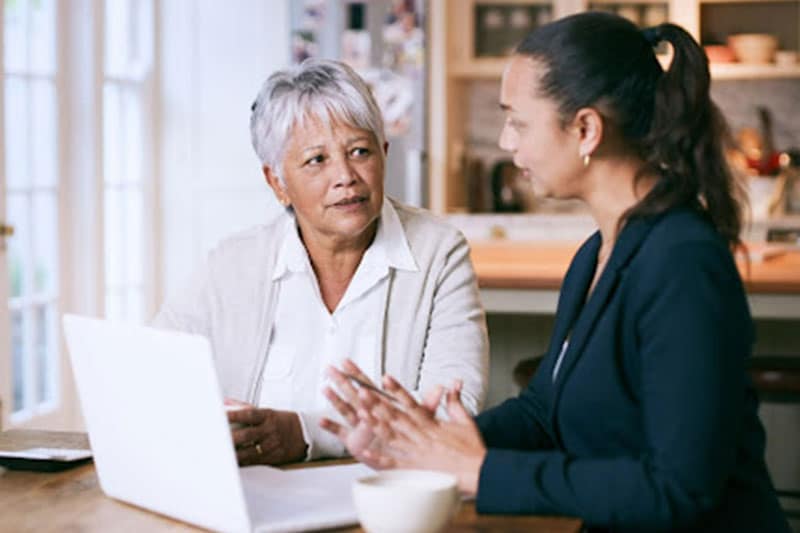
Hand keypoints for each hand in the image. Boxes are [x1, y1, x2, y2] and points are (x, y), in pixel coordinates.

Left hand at [226, 402, 307, 464]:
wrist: (304, 434)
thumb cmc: (282, 421)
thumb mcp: (267, 411)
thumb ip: (245, 407)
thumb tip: (226, 402)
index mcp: (267, 416)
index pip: (248, 414)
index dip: (233, 415)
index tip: (220, 415)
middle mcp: (269, 430)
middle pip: (246, 435)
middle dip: (230, 438)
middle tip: (215, 439)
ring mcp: (270, 445)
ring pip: (248, 451)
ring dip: (233, 453)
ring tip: (219, 453)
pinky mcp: (271, 458)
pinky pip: (253, 462)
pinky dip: (241, 462)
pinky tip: (231, 462)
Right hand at [319, 359, 442, 467]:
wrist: (402, 457)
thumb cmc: (410, 435)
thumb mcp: (421, 418)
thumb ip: (428, 403)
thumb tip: (443, 388)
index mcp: (380, 405)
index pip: (367, 385)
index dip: (357, 373)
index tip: (347, 361)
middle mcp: (367, 413)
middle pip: (352, 393)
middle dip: (341, 381)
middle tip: (330, 367)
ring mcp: (358, 426)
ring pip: (346, 410)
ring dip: (335, 400)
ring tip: (326, 389)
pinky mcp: (353, 441)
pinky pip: (341, 434)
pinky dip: (332, 428)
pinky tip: (321, 420)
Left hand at [359, 376, 486, 495]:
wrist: (479, 472)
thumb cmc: (472, 449)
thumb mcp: (465, 420)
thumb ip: (455, 401)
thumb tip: (454, 383)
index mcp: (431, 424)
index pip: (411, 402)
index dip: (397, 389)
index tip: (385, 378)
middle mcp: (421, 435)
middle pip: (396, 416)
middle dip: (378, 404)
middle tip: (363, 391)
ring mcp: (416, 452)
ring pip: (392, 436)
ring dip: (375, 425)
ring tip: (360, 414)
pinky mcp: (415, 468)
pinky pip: (393, 463)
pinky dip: (379, 458)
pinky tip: (365, 452)